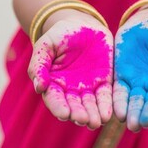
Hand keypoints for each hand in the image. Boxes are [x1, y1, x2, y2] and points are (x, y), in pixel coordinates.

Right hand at [28, 13, 112, 129]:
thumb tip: (39, 87)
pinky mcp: (104, 81)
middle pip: (74, 106)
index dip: (59, 107)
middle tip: (83, 120)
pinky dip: (107, 106)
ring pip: (91, 105)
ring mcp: (88, 87)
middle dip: (78, 114)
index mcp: (53, 83)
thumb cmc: (60, 35)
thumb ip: (39, 64)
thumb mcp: (46, 45)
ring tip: (97, 122)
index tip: (64, 114)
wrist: (83, 24)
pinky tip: (109, 114)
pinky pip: (106, 96)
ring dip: (93, 114)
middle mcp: (70, 90)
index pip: (55, 99)